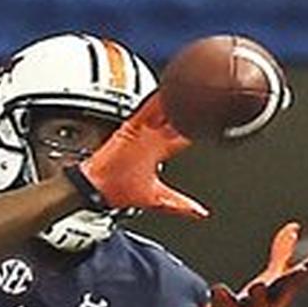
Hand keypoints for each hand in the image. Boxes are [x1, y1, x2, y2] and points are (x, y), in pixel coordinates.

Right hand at [74, 93, 208, 218]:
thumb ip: (179, 205)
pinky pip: (143, 112)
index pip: (183, 137)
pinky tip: (165, 94)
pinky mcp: (128, 129)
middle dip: (188, 113)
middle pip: (175, 122)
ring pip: (161, 114)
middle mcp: (151, 140)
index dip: (197, 129)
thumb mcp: (157, 199)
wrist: (95, 187)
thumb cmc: (118, 190)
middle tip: (205, 100)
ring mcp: (140, 133)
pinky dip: (154, 103)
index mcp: (159, 152)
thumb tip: (200, 215)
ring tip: (189, 91)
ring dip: (174, 104)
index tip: (212, 120)